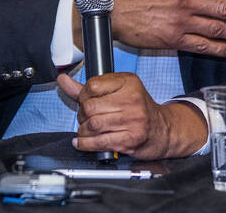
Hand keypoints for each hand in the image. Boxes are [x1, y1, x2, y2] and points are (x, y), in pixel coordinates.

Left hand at [57, 72, 207, 158]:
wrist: (163, 130)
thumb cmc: (138, 109)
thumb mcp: (117, 91)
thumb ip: (88, 88)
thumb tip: (63, 80)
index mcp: (128, 82)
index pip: (92, 85)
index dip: (83, 96)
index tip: (85, 102)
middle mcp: (132, 99)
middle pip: (90, 107)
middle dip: (81, 115)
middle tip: (84, 119)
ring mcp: (133, 119)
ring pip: (93, 125)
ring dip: (83, 131)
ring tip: (85, 131)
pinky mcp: (131, 138)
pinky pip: (100, 142)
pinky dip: (85, 144)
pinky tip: (82, 142)